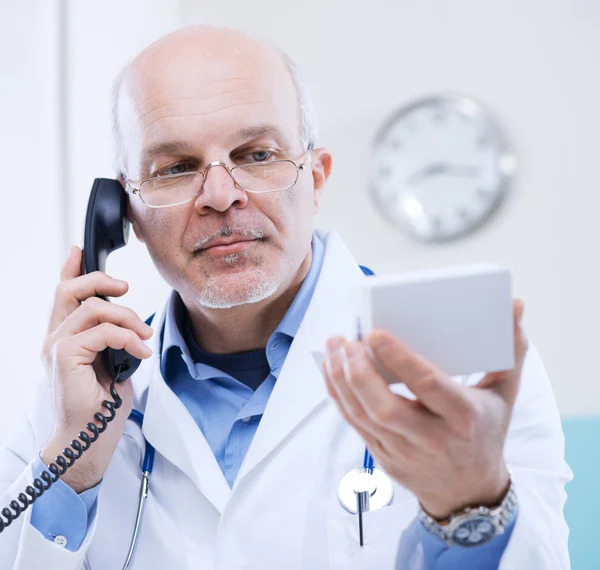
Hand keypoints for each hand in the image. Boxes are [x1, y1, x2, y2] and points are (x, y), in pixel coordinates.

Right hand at [40, 246, 153, 492]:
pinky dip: (127, 338)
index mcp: (64, 337)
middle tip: (125, 288)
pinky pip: (101, 331)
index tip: (80, 250)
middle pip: (70, 290)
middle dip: (100, 280)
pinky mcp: (65, 357)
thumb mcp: (111, 364)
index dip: (70, 269)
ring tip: (143, 337)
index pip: (62, 295)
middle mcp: (55, 338)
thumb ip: (111, 340)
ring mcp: (57, 347)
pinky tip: (139, 352)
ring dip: (126, 318)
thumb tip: (130, 325)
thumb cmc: (100, 406)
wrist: (88, 440)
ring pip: (92, 308)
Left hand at [323, 299, 527, 519]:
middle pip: (386, 407)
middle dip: (359, 373)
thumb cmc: (485, 431)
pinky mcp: (383, 456)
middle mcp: (432, 438)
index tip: (375, 333)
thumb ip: (510, 350)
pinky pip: (354, 424)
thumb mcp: (505, 394)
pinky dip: (338, 395)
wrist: (469, 492)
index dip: (399, 359)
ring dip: (341, 380)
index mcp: (464, 417)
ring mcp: (403, 451)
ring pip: (363, 416)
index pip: (428, 386)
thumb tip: (515, 306)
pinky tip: (331, 369)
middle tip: (347, 340)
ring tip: (334, 347)